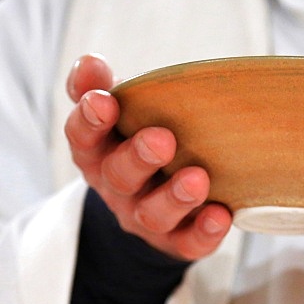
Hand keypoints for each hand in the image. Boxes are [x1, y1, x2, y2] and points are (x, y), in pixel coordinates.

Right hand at [64, 54, 231, 259]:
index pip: (83, 137)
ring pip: (153, 215)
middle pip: (119, 177)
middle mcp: (116, 188)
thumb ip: (98, 87)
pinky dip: (204, 232)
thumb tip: (90, 60)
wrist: (151, 204)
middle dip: (139, 157)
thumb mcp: (115, 113)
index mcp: (97, 152)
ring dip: (175, 197)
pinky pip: (187, 243)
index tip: (103, 100)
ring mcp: (144, 218)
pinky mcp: (175, 242)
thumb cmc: (134, 140)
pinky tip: (221, 215)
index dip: (90, 120)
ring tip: (198, 179)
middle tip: (162, 139)